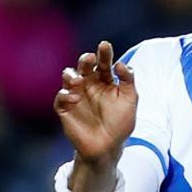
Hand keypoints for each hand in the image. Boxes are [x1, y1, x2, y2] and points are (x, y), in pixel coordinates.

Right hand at [54, 41, 136, 170]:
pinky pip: (61, 97)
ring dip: (72, 74)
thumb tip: (120, 64)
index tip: (104, 45)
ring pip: (68, 76)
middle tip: (89, 58)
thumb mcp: (130, 100)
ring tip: (80, 80)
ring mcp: (76, 95)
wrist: (108, 147)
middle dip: (85, 59)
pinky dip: (65, 95)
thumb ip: (128, 81)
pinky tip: (75, 98)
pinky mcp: (65, 108)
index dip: (104, 53)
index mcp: (105, 80)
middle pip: (84, 65)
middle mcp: (89, 84)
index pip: (104, 62)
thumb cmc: (120, 122)